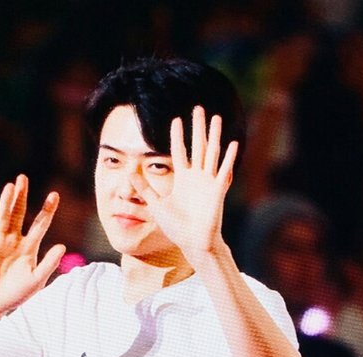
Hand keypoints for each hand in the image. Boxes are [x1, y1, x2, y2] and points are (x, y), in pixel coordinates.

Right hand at [0, 174, 65, 322]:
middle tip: (23, 178)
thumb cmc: (16, 295)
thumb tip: (63, 246)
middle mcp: (14, 241)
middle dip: (21, 197)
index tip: (54, 195)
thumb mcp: (36, 280)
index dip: (47, 210)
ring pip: (2, 218)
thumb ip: (49, 263)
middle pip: (19, 214)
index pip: (40, 224)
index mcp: (29, 247)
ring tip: (10, 186)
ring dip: (5, 202)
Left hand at [132, 106, 237, 262]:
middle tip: (198, 108)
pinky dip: (229, 158)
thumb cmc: (176, 227)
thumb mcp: (156, 204)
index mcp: (182, 178)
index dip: (178, 136)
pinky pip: (224, 171)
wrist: (192, 242)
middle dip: (198, 127)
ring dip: (214, 135)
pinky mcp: (217, 191)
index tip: (176, 120)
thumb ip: (145, 188)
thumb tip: (129, 173)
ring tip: (216, 118)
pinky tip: (233, 144)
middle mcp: (196, 177)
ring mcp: (208, 182)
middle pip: (198, 146)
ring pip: (212, 153)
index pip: (179, 151)